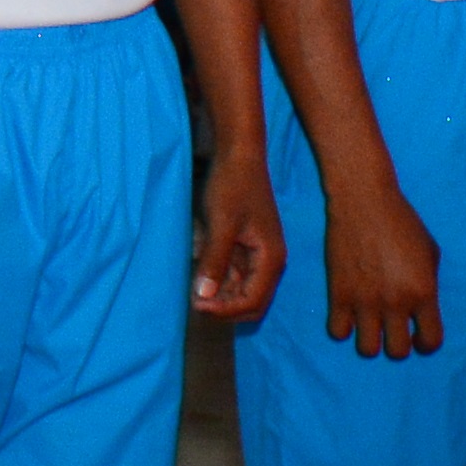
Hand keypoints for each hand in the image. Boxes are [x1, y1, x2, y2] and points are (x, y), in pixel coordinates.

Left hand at [189, 142, 283, 325]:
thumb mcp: (221, 224)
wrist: (237, 156)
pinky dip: (214, 270)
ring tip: (194, 276)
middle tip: (194, 298)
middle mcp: (269, 261)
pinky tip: (199, 256)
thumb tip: (204, 297)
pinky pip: (230, 270)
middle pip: (249, 301)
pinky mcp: (244, 245)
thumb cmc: (233, 186)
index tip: (198, 305)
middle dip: (223, 305)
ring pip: (238, 287)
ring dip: (217, 288)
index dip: (226, 310)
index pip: (253, 302)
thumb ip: (214, 261)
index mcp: (271, 259)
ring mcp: (257, 254)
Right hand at [320, 177, 443, 361]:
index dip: (426, 343)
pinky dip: (343, 328)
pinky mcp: (338, 294)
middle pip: (398, 352)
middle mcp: (396, 302)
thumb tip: (421, 306)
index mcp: (423, 292)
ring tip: (370, 324)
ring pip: (367, 350)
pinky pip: (338, 332)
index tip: (418, 335)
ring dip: (371, 341)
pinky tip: (348, 313)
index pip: (431, 341)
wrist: (364, 201)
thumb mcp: (430, 251)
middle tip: (393, 328)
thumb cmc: (402, 222)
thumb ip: (429, 283)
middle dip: (398, 344)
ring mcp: (365, 301)